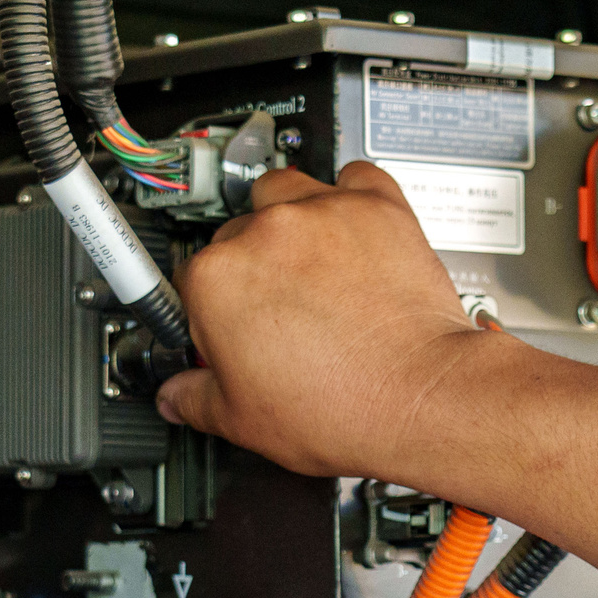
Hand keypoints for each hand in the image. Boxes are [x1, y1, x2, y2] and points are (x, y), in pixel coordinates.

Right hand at [157, 160, 484, 477]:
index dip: (210, 307)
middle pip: (237, 233)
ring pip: (285, 189)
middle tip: (281, 305)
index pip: (190, 277)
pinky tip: (355, 226)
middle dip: (254, 267)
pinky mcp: (376, 206)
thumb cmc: (342, 407)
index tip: (230, 322)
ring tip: (310, 258)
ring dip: (288, 215)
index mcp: (216, 280)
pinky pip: (356, 175)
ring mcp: (321, 214)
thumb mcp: (243, 422)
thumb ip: (197, 399)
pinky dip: (353, 195)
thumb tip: (178, 396)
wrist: (420, 397)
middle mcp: (264, 234)